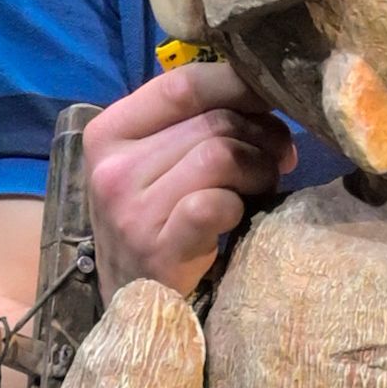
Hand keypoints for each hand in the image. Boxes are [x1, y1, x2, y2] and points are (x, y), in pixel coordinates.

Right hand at [83, 63, 291, 301]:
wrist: (136, 304)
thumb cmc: (156, 222)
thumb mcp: (158, 164)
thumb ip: (196, 124)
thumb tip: (267, 99)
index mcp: (108, 132)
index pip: (182, 83)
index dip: (238, 84)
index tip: (271, 100)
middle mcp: (112, 167)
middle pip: (213, 121)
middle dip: (262, 135)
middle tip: (278, 158)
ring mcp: (130, 209)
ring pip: (220, 156)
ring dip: (258, 170)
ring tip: (260, 187)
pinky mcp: (156, 248)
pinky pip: (215, 203)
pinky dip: (238, 206)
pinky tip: (237, 217)